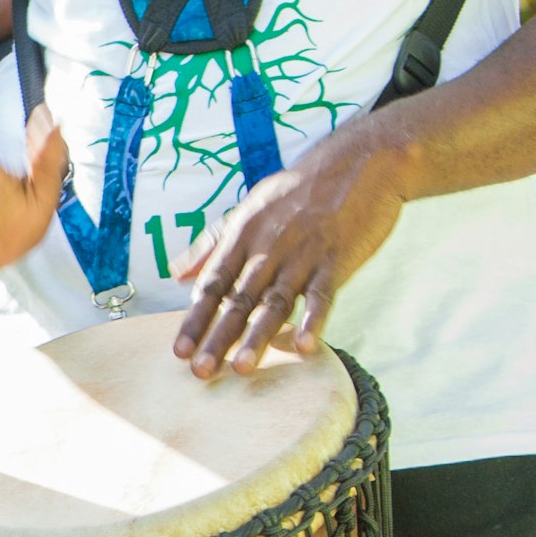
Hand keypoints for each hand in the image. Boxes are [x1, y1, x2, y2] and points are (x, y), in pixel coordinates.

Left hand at [169, 117, 412, 375]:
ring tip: (241, 370)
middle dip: (217, 338)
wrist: (358, 163)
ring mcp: (302, 255)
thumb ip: (213, 242)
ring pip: (275, 302)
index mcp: (243, 236)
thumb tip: (176, 273)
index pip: (213, 284)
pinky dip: (313, 321)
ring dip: (258, 338)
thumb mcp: (250, 208)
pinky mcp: (337, 260)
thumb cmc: (299, 190)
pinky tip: (303, 347)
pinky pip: (322, 295)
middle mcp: (267, 248)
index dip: (195, 319)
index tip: (178, 352)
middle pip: (238, 299)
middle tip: (199, 373)